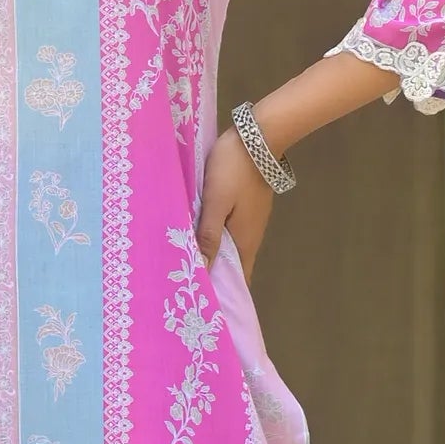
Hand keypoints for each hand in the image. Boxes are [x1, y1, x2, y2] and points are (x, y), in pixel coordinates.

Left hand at [195, 123, 275, 279]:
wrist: (257, 137)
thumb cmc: (233, 170)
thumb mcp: (215, 203)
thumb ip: (208, 236)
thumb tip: (203, 271)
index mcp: (245, 240)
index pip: (239, 279)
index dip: (224, 294)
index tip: (205, 306)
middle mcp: (252, 236)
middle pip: (233, 266)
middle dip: (214, 277)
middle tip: (187, 289)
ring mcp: (251, 221)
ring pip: (230, 248)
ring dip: (213, 258)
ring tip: (188, 267)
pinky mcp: (247, 208)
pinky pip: (230, 232)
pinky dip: (216, 240)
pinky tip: (199, 238)